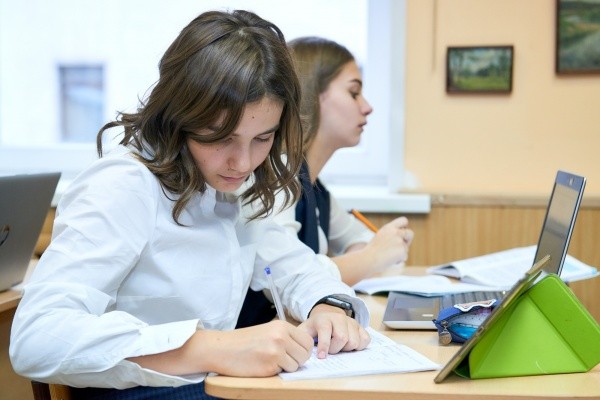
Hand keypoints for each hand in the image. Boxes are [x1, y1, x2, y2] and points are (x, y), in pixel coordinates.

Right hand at [178, 320, 314, 376]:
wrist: (222, 348)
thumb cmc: (244, 341)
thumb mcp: (267, 331)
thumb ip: (285, 337)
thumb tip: (304, 349)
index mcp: (281, 326)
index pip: (307, 341)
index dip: (303, 350)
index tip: (294, 353)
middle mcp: (281, 336)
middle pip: (305, 354)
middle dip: (297, 360)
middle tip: (283, 360)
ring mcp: (276, 351)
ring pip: (296, 365)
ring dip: (287, 367)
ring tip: (271, 361)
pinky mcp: (269, 365)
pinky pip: (284, 372)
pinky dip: (276, 371)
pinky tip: (264, 365)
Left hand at [298, 304, 370, 358]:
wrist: (327, 316)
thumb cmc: (315, 328)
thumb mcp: (304, 330)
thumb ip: (301, 339)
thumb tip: (301, 350)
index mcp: (324, 319)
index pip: (325, 331)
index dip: (324, 345)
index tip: (322, 357)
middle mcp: (339, 318)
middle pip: (342, 338)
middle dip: (335, 349)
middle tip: (330, 350)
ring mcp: (352, 322)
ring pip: (354, 341)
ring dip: (346, 349)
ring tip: (339, 347)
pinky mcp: (361, 327)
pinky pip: (365, 340)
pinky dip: (359, 347)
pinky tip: (349, 346)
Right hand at [365, 216, 413, 269]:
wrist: (369, 259)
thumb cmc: (372, 251)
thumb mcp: (380, 237)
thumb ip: (391, 235)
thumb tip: (402, 239)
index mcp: (389, 227)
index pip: (404, 220)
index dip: (405, 227)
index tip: (401, 233)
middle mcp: (395, 232)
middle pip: (410, 233)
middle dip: (408, 240)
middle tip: (401, 247)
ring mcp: (399, 241)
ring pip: (406, 248)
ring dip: (401, 253)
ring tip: (389, 256)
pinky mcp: (402, 250)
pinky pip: (405, 256)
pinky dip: (399, 260)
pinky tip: (389, 260)